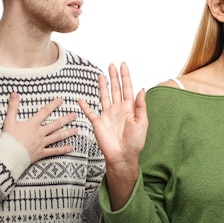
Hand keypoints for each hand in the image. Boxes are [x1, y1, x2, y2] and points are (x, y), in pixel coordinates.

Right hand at [3, 92, 77, 163]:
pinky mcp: (41, 153)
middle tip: (75, 115)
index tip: (61, 100)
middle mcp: (40, 133)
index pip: (45, 112)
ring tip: (76, 129)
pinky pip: (54, 151)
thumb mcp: (9, 121)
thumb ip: (13, 107)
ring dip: (68, 132)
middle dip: (66, 119)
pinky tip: (71, 147)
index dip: (53, 105)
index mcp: (33, 124)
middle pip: (56, 124)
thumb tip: (14, 93)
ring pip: (57, 137)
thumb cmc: (8, 139)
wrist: (8, 156)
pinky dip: (63, 149)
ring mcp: (42, 143)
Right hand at [79, 63, 147, 209]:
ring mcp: (107, 115)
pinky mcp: (98, 123)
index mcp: (129, 108)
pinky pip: (90, 112)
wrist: (123, 157)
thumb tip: (141, 89)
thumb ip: (140, 106)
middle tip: (112, 65)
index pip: (127, 88)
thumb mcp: (142, 123)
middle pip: (116, 89)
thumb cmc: (135, 143)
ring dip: (102, 86)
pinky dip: (85, 106)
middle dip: (114, 77)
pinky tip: (81, 99)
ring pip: (104, 96)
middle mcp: (118, 109)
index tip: (123, 65)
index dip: (125, 76)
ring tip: (101, 75)